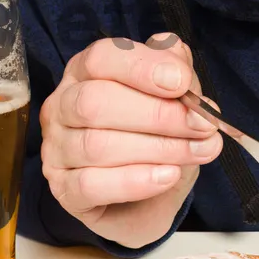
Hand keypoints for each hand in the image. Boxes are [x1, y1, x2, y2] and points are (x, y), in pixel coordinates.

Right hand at [39, 33, 223, 247]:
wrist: (148, 201)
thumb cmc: (156, 138)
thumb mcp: (174, 101)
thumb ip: (178, 76)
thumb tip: (180, 69)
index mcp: (86, 72)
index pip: (101, 57)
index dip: (142, 67)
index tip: (182, 83)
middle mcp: (62, 106)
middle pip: (94, 102)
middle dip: (157, 114)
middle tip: (202, 126)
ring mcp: (56, 150)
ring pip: (96, 146)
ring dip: (157, 149)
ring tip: (198, 152)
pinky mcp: (63, 190)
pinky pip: (91, 185)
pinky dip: (136, 181)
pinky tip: (168, 177)